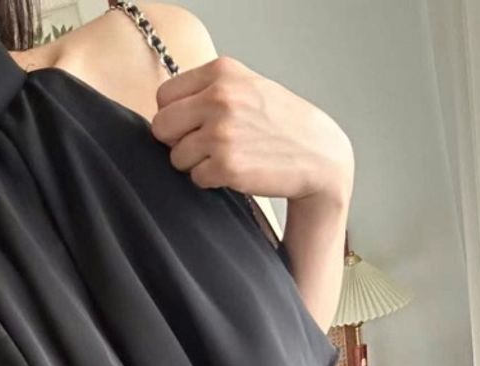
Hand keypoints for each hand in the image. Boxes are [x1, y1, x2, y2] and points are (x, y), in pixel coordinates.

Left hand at [149, 55, 353, 202]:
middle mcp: (219, 97)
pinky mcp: (226, 165)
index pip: (164, 96)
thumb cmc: (280, 123)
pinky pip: (195, 177)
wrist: (318, 154)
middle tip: (203, 147)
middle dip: (177, 141)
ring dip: (195, 163)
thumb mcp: (247, 87)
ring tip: (225, 157)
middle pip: (162, 127)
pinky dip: (211, 179)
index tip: (192, 126)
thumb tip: (165, 111)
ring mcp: (222, 132)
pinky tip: (235, 170)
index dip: (174, 116)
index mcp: (221, 73)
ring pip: (176, 156)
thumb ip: (208, 90)